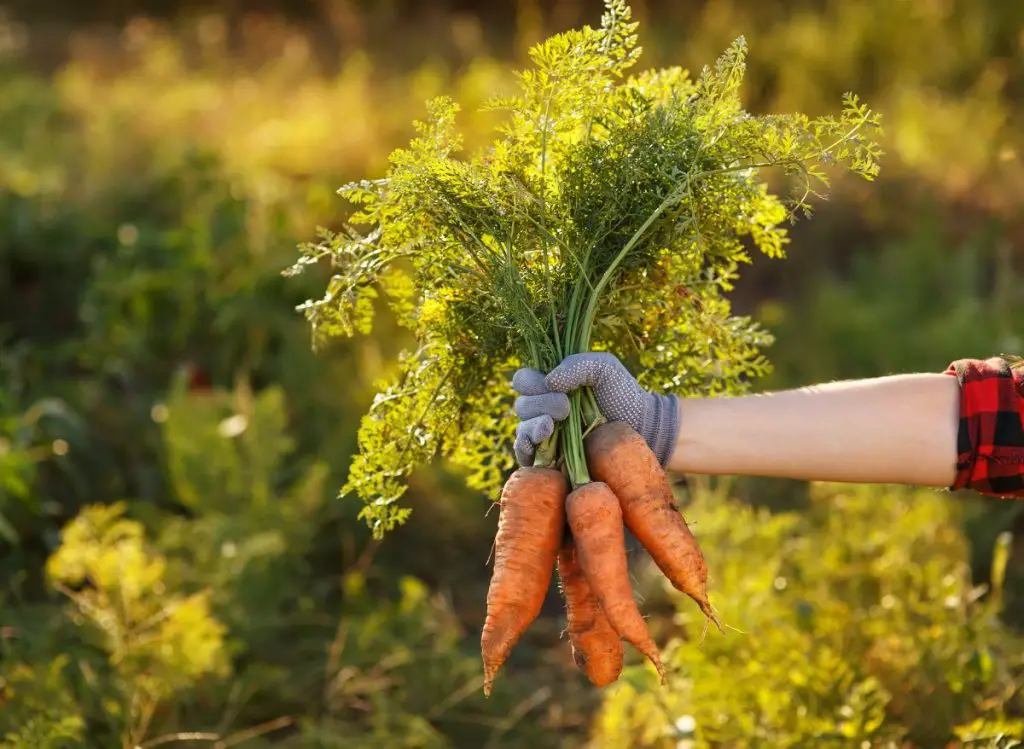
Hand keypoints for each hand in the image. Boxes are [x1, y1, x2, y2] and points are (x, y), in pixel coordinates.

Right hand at [512, 352, 678, 466]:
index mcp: (551, 385)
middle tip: (566, 407)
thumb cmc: (623, 394)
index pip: (523, 380)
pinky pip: (525, 455)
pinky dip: (525, 450)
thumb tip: (549, 382)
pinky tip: (537, 445)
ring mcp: (546, 435)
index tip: (555, 386)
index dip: (531, 382)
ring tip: (551, 426)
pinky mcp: (550, 458)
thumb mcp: (605, 368)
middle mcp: (543, 409)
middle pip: (521, 405)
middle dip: (540, 404)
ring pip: (522, 429)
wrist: (642, 428)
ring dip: (533, 426)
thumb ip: (577, 364)